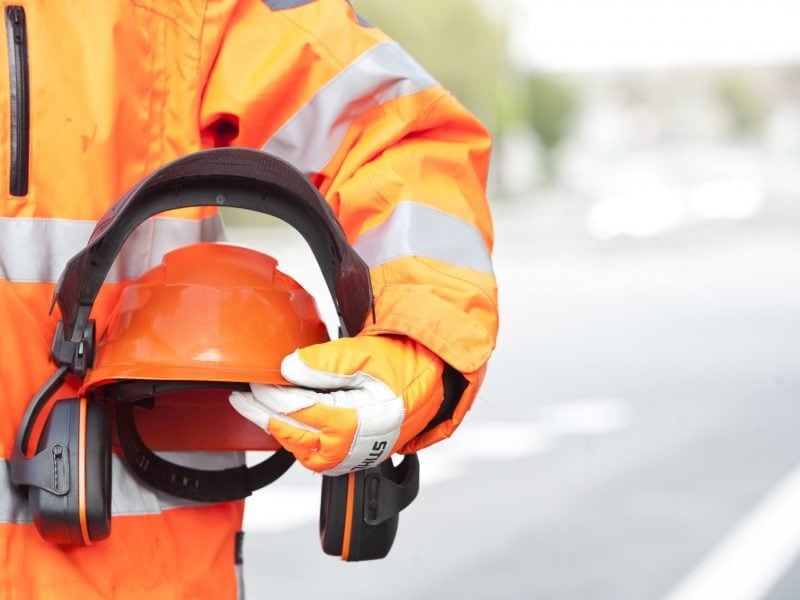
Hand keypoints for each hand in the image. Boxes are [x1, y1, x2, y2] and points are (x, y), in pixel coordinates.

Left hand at [229, 335, 443, 475]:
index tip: (252, 378)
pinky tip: (282, 420)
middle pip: (285, 428)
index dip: (267, 392)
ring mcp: (343, 458)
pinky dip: (291, 436)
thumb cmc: (402, 370)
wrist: (430, 390)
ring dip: (272, 424)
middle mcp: (341, 446)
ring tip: (254, 406)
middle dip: (259, 411)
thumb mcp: (364, 356)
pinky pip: (307, 453)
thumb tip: (288, 368)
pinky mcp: (345, 461)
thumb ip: (323, 363)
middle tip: (240, 395)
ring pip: (293, 444)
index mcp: (346, 420)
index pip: (291, 406)